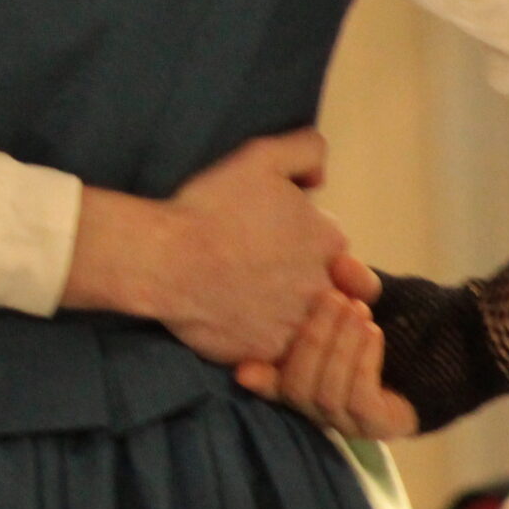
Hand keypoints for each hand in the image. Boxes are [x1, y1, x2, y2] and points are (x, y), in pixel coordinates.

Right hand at [66, 130, 349, 365]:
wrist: (164, 259)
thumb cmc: (211, 207)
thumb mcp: (260, 157)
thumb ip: (305, 152)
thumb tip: (321, 177)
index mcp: (328, 242)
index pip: (343, 256)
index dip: (319, 254)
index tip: (287, 251)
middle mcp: (324, 288)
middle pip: (335, 297)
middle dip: (314, 290)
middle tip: (274, 282)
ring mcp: (297, 327)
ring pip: (309, 331)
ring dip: (290, 320)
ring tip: (253, 305)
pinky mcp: (267, 355)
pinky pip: (277, 357)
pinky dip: (262, 345)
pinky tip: (238, 328)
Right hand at [236, 273, 420, 437]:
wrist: (451, 350)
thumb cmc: (397, 323)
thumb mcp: (366, 297)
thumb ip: (349, 283)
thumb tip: (341, 263)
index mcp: (304, 377)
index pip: (272, 384)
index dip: (257, 379)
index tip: (243, 370)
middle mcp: (318, 406)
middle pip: (296, 386)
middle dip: (312, 339)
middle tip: (335, 299)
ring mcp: (346, 421)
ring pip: (325, 393)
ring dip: (339, 347)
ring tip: (359, 311)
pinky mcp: (377, 426)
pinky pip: (357, 399)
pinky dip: (361, 362)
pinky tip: (372, 334)